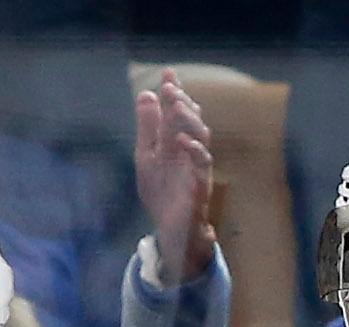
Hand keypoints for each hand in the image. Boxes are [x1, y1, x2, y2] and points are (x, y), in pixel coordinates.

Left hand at [134, 69, 216, 284]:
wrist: (171, 231)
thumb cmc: (162, 194)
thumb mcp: (146, 155)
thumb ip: (147, 128)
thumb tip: (147, 94)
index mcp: (174, 142)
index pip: (176, 112)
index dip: (174, 92)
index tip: (169, 73)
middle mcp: (188, 151)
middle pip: (191, 120)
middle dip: (182, 102)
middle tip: (171, 88)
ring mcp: (196, 168)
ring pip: (201, 138)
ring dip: (189, 121)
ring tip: (176, 106)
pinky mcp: (199, 186)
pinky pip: (202, 165)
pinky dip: (193, 151)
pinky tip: (181, 140)